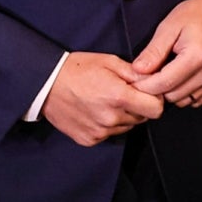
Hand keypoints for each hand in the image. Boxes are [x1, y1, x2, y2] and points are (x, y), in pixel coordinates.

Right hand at [42, 52, 164, 145]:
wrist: (45, 84)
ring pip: (126, 127)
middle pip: (142, 118)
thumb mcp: (109, 61)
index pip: (156, 109)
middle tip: (122, 93)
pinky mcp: (90, 140)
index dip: (155, 100)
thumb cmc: (77, 68)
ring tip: (105, 101)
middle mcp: (111, 118)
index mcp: (118, 97)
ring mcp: (100, 132)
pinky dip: (107, 124)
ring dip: (122, 116)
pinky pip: (109, 134)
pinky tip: (94, 110)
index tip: (146, 92)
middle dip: (138, 106)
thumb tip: (155, 79)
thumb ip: (135, 73)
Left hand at [130, 0, 201, 106]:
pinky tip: (181, 76)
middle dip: (156, 88)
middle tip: (150, 72)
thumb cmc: (196, 14)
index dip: (144, 85)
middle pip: (172, 95)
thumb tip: (138, 70)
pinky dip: (185, 92)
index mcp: (196, 56)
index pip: (164, 83)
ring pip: (183, 101)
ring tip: (167, 71)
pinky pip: (196, 100)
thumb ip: (154, 51)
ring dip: (171, 91)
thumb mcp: (169, 26)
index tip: (134, 79)